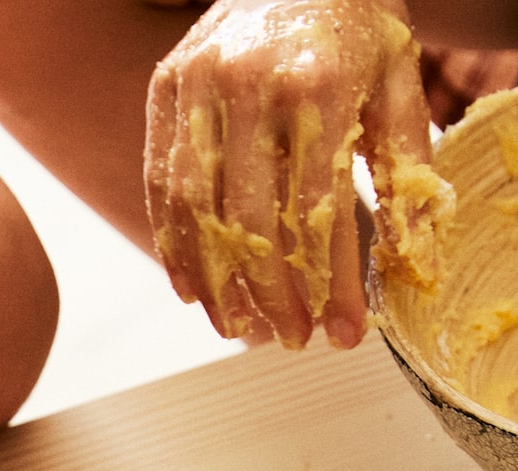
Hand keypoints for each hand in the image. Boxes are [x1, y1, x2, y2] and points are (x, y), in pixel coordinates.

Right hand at [146, 0, 451, 349]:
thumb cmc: (355, 23)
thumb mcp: (398, 85)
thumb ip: (404, 167)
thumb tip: (411, 260)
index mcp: (318, 83)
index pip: (320, 210)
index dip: (331, 282)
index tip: (341, 331)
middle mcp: (250, 85)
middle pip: (253, 223)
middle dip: (274, 294)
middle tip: (292, 338)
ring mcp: (198, 88)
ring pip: (198, 213)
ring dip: (219, 283)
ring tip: (238, 327)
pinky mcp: (164, 90)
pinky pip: (161, 186)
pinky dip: (174, 245)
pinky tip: (194, 289)